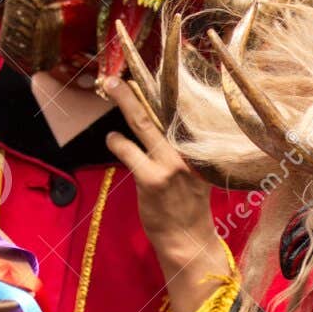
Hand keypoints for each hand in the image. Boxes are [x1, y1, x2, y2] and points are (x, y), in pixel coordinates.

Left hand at [104, 76, 226, 311]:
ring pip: (144, 123)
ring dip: (124, 103)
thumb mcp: (196, 174)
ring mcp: (172, 163)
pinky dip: (117, 142)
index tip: (153, 71)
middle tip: (116, 74)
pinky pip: (129, 150)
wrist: (189, 240)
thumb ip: (183, 150)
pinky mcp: (153, 177)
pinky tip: (113, 138)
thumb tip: (159, 126)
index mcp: (202, 149)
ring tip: (110, 87)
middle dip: (137, 90)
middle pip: (162, 110)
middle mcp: (190, 151)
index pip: (184, 111)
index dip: (166, 89)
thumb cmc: (189, 207)